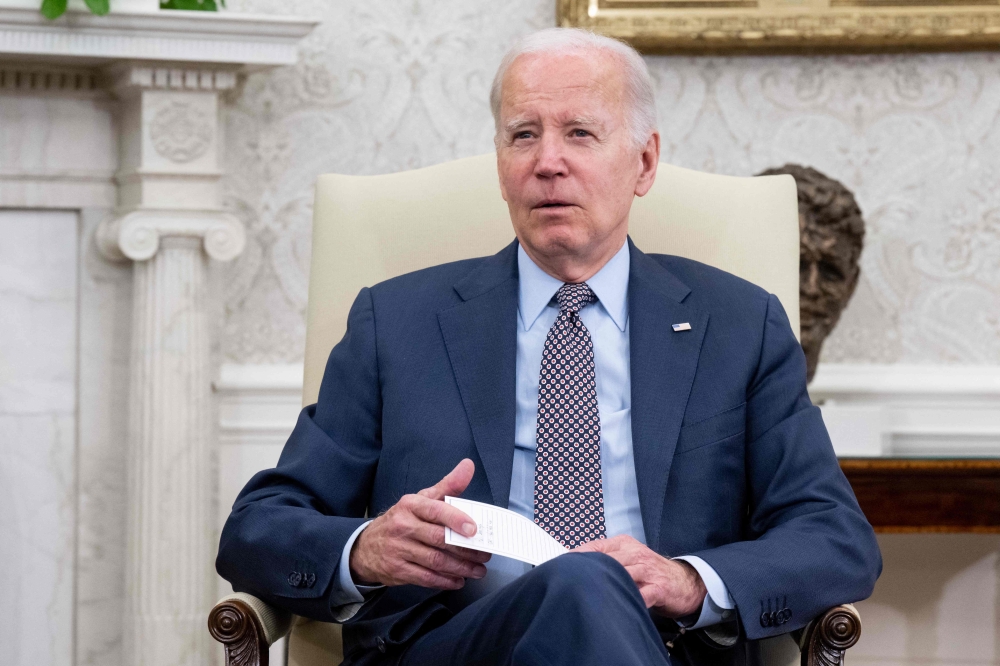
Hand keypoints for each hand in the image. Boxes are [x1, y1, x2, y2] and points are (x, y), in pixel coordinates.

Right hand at [349, 458, 490, 589]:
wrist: (366, 547)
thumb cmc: (402, 520)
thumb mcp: (421, 499)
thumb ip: (447, 486)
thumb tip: (468, 466)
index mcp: (411, 505)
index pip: (435, 510)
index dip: (456, 520)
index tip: (475, 529)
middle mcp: (402, 526)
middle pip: (439, 539)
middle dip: (466, 549)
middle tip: (485, 555)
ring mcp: (398, 549)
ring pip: (436, 561)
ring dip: (461, 568)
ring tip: (478, 570)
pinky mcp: (397, 570)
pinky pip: (426, 577)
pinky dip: (445, 580)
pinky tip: (459, 580)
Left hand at [574, 535, 705, 617]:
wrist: (686, 582)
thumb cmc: (652, 572)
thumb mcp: (630, 557)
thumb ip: (607, 558)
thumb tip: (576, 564)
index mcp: (625, 544)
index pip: (596, 547)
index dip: (578, 557)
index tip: (562, 566)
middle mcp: (635, 554)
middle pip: (606, 560)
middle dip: (587, 571)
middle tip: (570, 581)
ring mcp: (647, 571)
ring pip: (621, 574)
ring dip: (604, 584)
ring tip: (587, 592)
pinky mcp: (658, 588)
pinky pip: (641, 594)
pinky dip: (629, 599)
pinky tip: (616, 605)